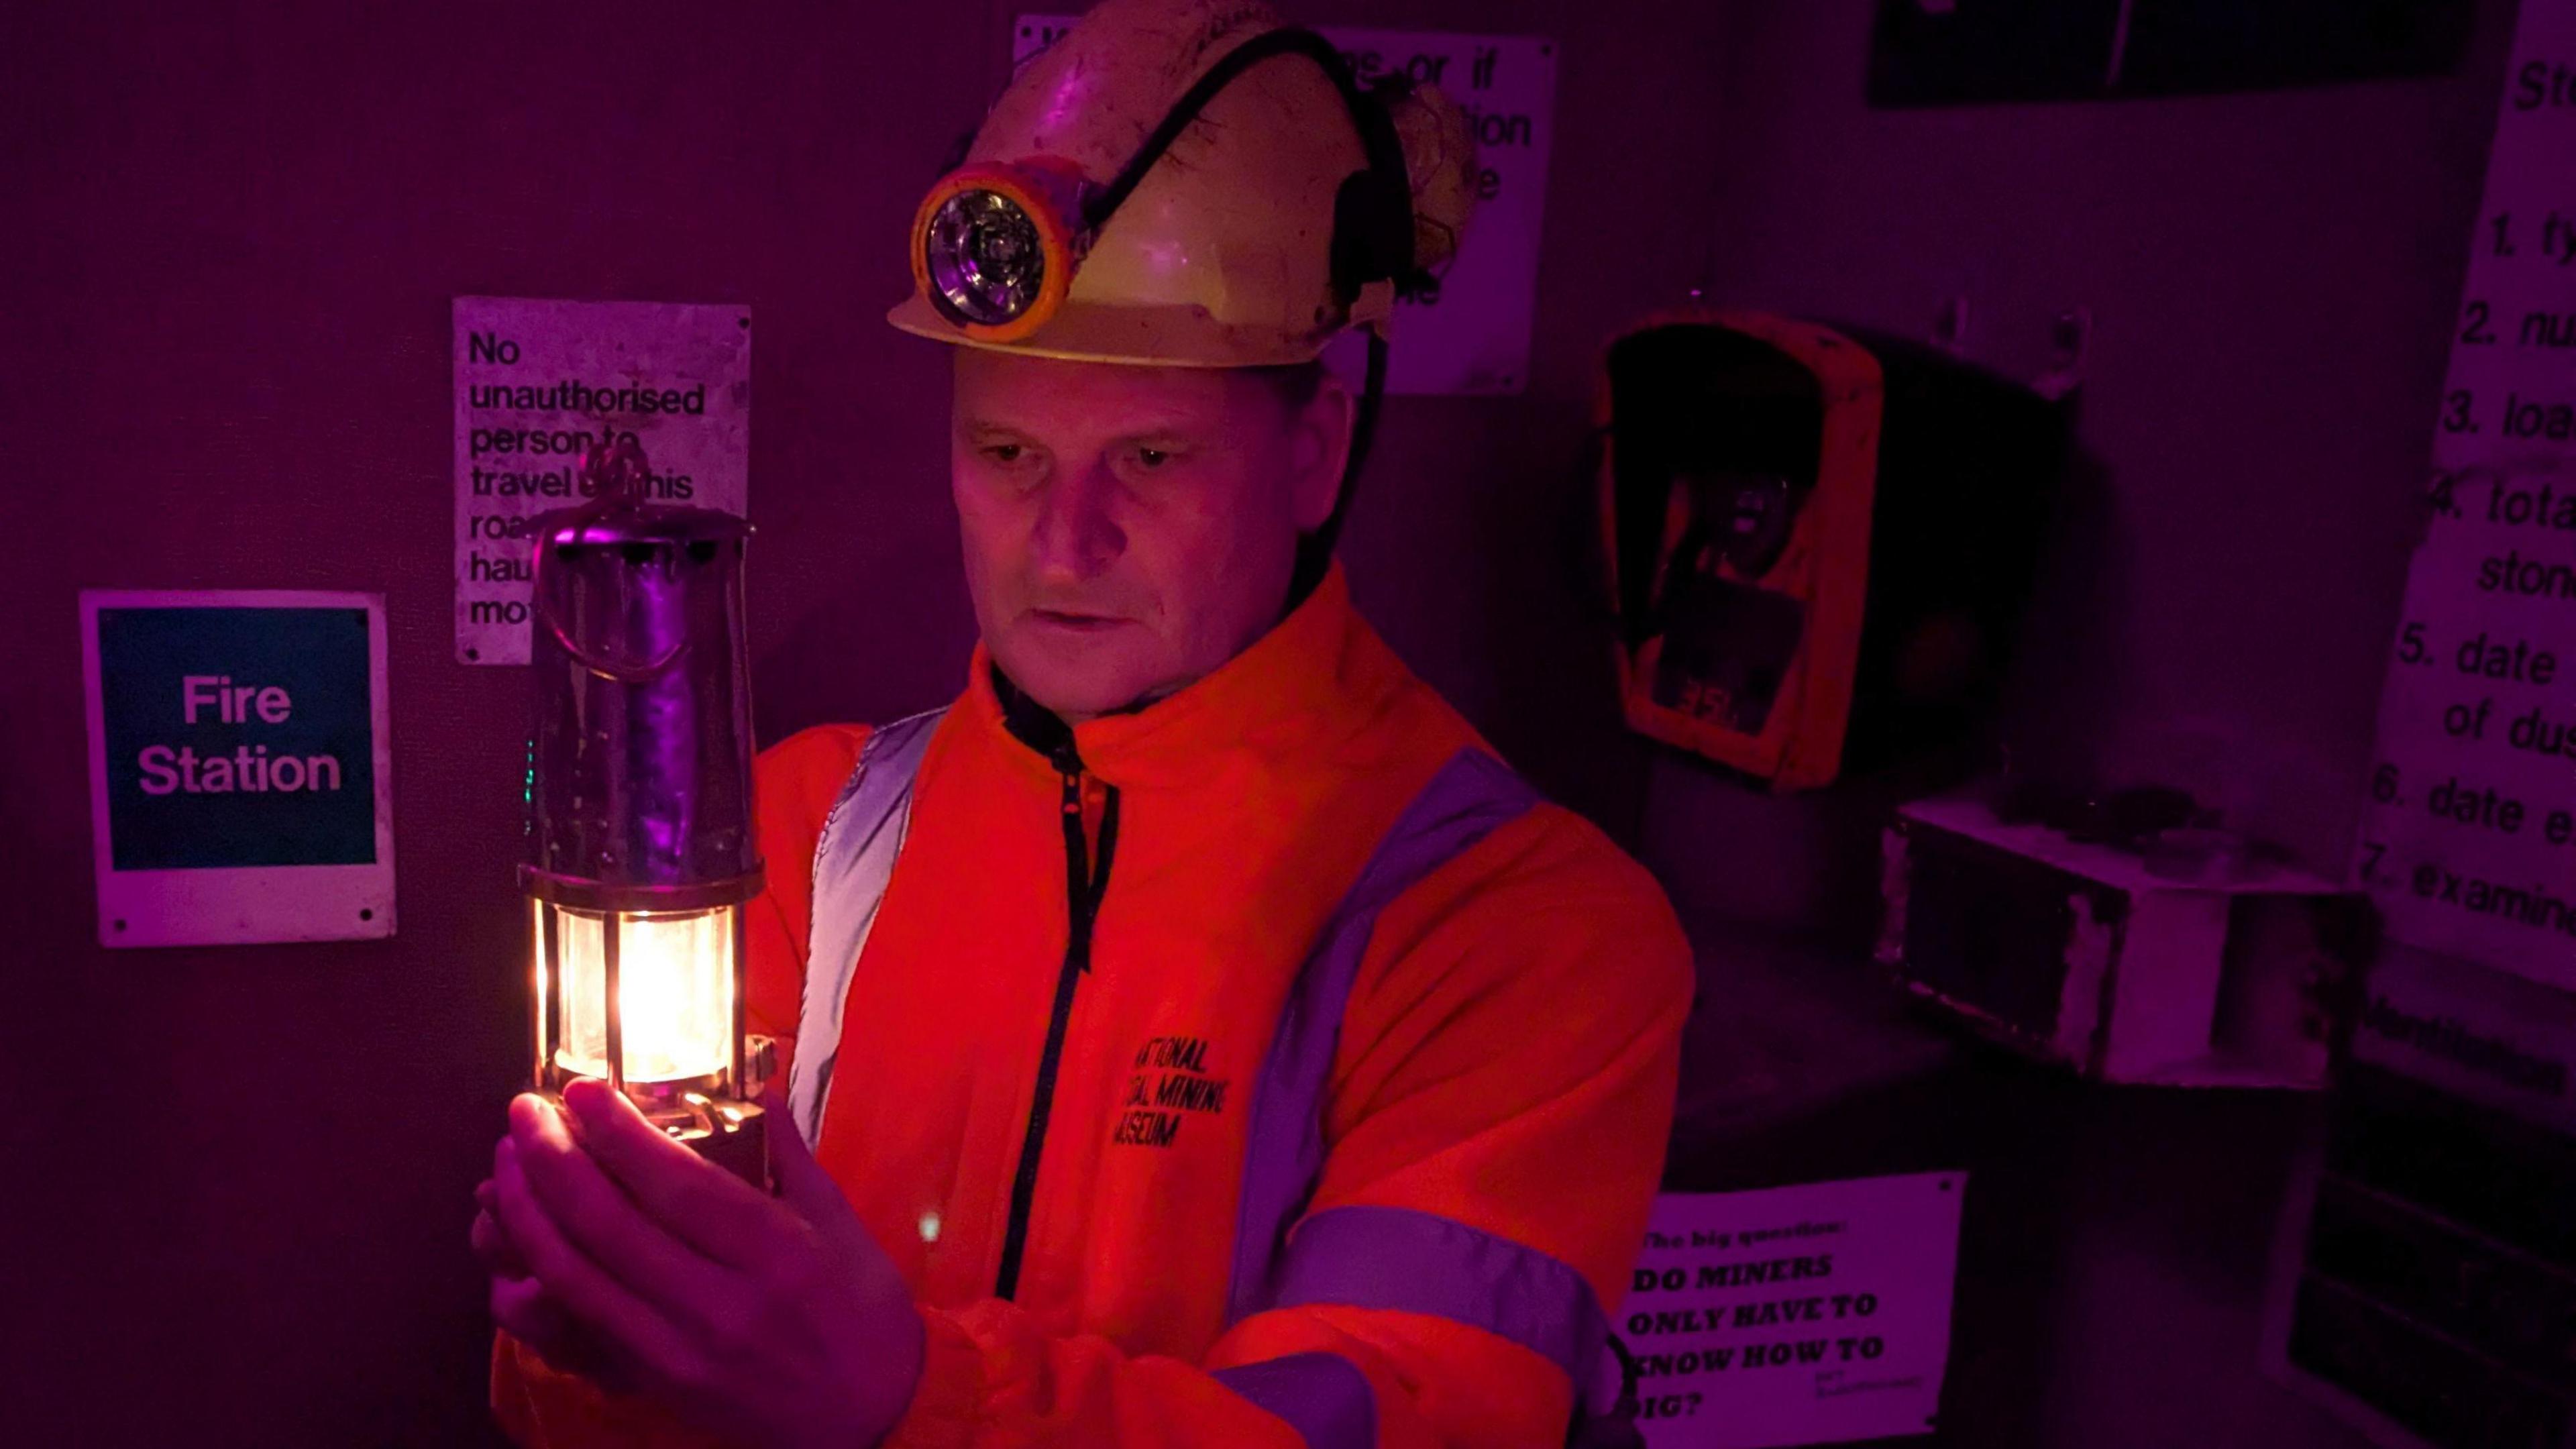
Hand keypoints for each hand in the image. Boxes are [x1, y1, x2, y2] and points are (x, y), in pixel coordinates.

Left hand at [489, 1079, 925, 1448]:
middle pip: (610, 1226)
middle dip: (552, 1160)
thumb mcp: (846, 1225)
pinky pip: (576, 1328)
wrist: (874, 1418)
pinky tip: (513, 1242)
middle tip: (523, 1112)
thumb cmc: (866, 1313)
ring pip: (577, 1277)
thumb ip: (793, 1156)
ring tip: (507, 1163)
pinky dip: (532, 1283)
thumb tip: (760, 1087)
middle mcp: (721, 1305)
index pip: (679, 1185)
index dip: (619, 1134)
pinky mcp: (654, 1384)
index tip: (579, 1090)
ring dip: (527, 1214)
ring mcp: (679, 1352)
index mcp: (778, 1254)